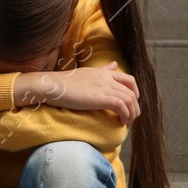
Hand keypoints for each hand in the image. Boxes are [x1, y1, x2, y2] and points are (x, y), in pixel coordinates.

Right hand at [15, 62, 140, 124]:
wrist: (51, 85)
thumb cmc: (64, 82)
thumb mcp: (87, 72)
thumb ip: (102, 70)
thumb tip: (114, 64)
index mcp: (104, 72)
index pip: (129, 80)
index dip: (135, 93)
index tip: (131, 105)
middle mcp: (107, 78)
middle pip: (132, 91)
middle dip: (135, 107)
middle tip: (131, 118)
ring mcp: (104, 87)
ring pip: (129, 99)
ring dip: (132, 113)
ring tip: (127, 123)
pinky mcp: (99, 98)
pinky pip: (121, 106)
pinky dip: (125, 115)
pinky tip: (120, 122)